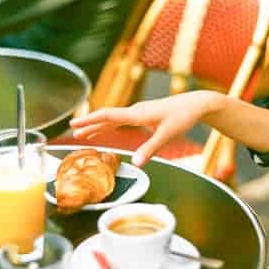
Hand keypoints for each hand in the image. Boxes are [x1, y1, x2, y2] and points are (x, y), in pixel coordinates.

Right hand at [70, 91, 225, 166]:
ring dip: (98, 126)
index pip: (108, 116)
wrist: (196, 105)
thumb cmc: (182, 118)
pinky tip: (105, 131)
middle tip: (72, 130)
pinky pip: (121, 120)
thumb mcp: (167, 136)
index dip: (90, 121)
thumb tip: (136, 164)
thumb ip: (150, 149)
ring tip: (84, 134)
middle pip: (106, 117)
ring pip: (113, 119)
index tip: (74, 125)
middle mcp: (135, 111)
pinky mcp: (144, 115)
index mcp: (137, 114)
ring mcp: (139, 112)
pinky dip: (110, 126)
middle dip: (89, 124)